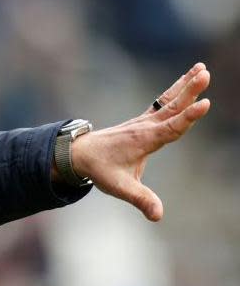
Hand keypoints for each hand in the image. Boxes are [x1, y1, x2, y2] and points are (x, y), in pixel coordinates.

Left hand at [69, 62, 211, 220]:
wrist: (79, 154)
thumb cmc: (101, 170)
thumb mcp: (120, 188)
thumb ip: (140, 200)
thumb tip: (157, 216)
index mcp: (144, 140)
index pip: (170, 127)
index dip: (188, 117)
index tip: (204, 103)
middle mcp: (145, 127)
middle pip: (171, 107)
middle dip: (189, 91)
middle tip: (205, 73)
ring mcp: (144, 121)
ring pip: (168, 101)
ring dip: (184, 85)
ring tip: (201, 69)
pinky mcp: (143, 121)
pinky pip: (163, 103)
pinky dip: (175, 91)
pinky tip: (187, 80)